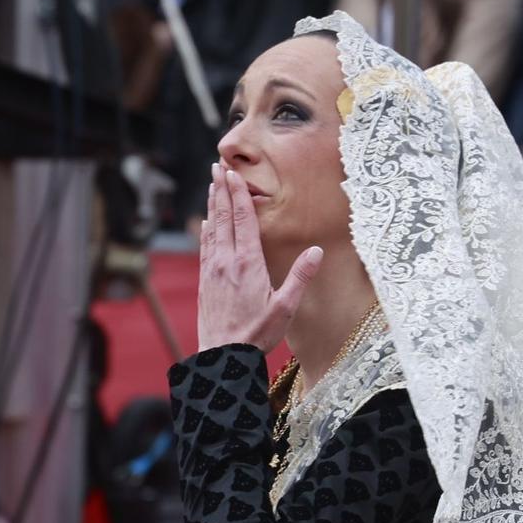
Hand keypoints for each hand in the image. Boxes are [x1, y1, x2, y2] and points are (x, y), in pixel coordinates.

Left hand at [195, 164, 322, 352]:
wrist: (222, 356)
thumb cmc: (256, 334)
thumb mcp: (285, 308)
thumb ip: (300, 277)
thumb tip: (317, 252)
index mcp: (248, 263)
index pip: (242, 220)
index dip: (238, 194)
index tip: (233, 173)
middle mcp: (226, 261)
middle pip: (223, 218)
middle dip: (221, 190)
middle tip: (217, 167)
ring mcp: (212, 270)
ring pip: (211, 229)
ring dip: (211, 205)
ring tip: (211, 184)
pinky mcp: (204, 281)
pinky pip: (204, 247)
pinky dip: (205, 229)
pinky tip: (205, 222)